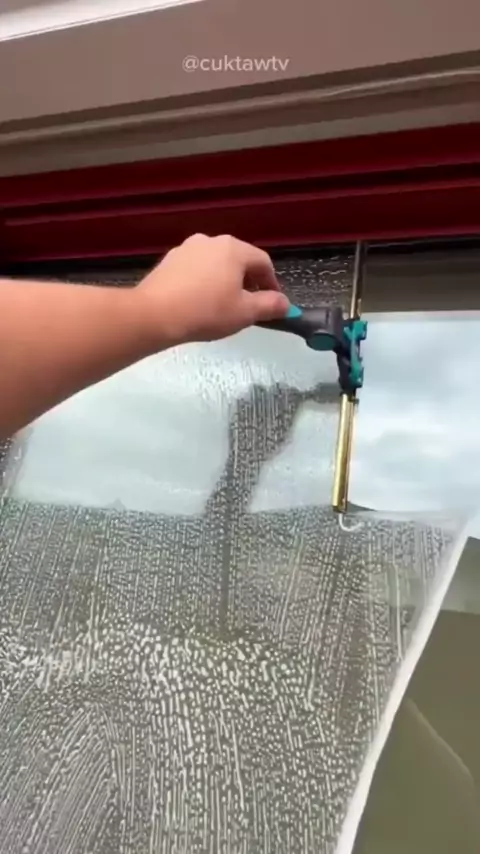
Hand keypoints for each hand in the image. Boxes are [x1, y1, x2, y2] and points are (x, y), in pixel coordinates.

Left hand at [136, 233, 289, 346]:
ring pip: (216, 263)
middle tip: (249, 305)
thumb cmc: (206, 312)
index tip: (272, 303)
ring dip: (225, 280)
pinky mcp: (169, 260)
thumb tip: (285, 304)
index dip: (272, 284)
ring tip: (223, 305)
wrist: (154, 315)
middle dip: (248, 281)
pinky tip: (200, 301)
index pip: (263, 262)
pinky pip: (196, 269)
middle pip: (239, 260)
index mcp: (234, 249)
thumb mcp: (245, 313)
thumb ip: (270, 306)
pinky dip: (204, 281)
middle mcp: (211, 241)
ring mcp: (187, 248)